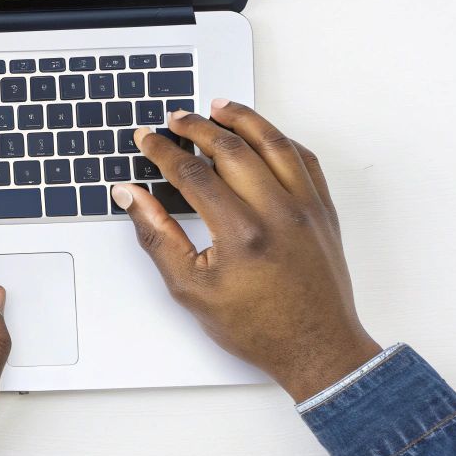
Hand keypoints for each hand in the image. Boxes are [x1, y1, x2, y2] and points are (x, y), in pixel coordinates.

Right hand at [118, 99, 379, 401]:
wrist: (315, 347)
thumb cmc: (255, 326)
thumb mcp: (189, 288)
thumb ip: (156, 235)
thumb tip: (131, 196)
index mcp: (240, 233)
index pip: (192, 173)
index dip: (163, 151)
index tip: (147, 139)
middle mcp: (278, 212)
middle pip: (231, 149)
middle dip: (197, 127)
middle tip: (175, 119)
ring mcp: (307, 208)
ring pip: (273, 143)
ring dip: (243, 120)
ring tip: (217, 108)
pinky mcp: (324, 211)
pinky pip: (304, 159)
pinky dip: (280, 140)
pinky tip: (262, 134)